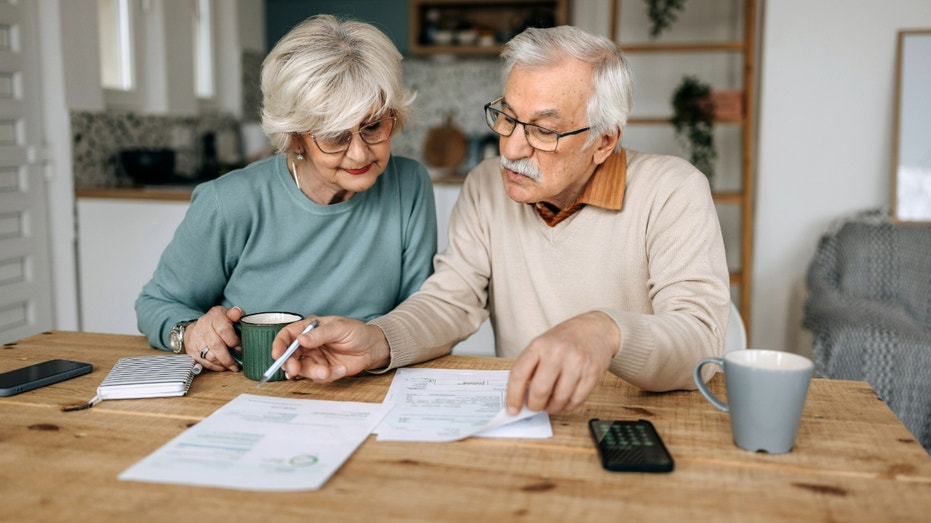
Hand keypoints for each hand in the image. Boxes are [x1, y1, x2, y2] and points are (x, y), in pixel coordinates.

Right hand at [183, 305, 243, 371]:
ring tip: (231, 365)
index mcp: (215, 316)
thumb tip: (237, 313)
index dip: (233, 341)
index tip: (240, 348)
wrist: (198, 326)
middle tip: (236, 363)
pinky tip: (222, 366)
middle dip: (228, 357)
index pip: (223, 329)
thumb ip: (236, 313)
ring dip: (222, 363)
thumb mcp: (229, 314)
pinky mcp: (191, 350)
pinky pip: (204, 362)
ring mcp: (196, 338)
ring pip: (210, 356)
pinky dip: (215, 367)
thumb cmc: (219, 321)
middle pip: (216, 345)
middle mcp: (204, 326)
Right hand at [272, 316, 390, 382]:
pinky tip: (340, 369)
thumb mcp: (339, 328)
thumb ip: (320, 334)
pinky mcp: (323, 370)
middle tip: (294, 370)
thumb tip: (300, 339)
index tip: (277, 355)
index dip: (279, 345)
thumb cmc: (357, 332)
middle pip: (290, 355)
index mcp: (309, 328)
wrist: (372, 348)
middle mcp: (309, 344)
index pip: (288, 335)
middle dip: (291, 364)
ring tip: (327, 371)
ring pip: (303, 369)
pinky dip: (328, 375)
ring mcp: (315, 358)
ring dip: (313, 372)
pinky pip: (317, 377)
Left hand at [505, 311, 619, 414]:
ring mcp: (576, 363)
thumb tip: (520, 397)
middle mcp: (557, 352)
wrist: (596, 328)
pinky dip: (568, 406)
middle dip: (535, 405)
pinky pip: (577, 400)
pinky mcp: (592, 373)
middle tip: (535, 406)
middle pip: (540, 390)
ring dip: (552, 407)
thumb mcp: (542, 344)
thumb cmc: (565, 339)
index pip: (519, 374)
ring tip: (550, 404)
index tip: (512, 410)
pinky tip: (565, 400)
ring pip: (559, 399)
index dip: (513, 396)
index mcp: (539, 345)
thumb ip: (530, 367)